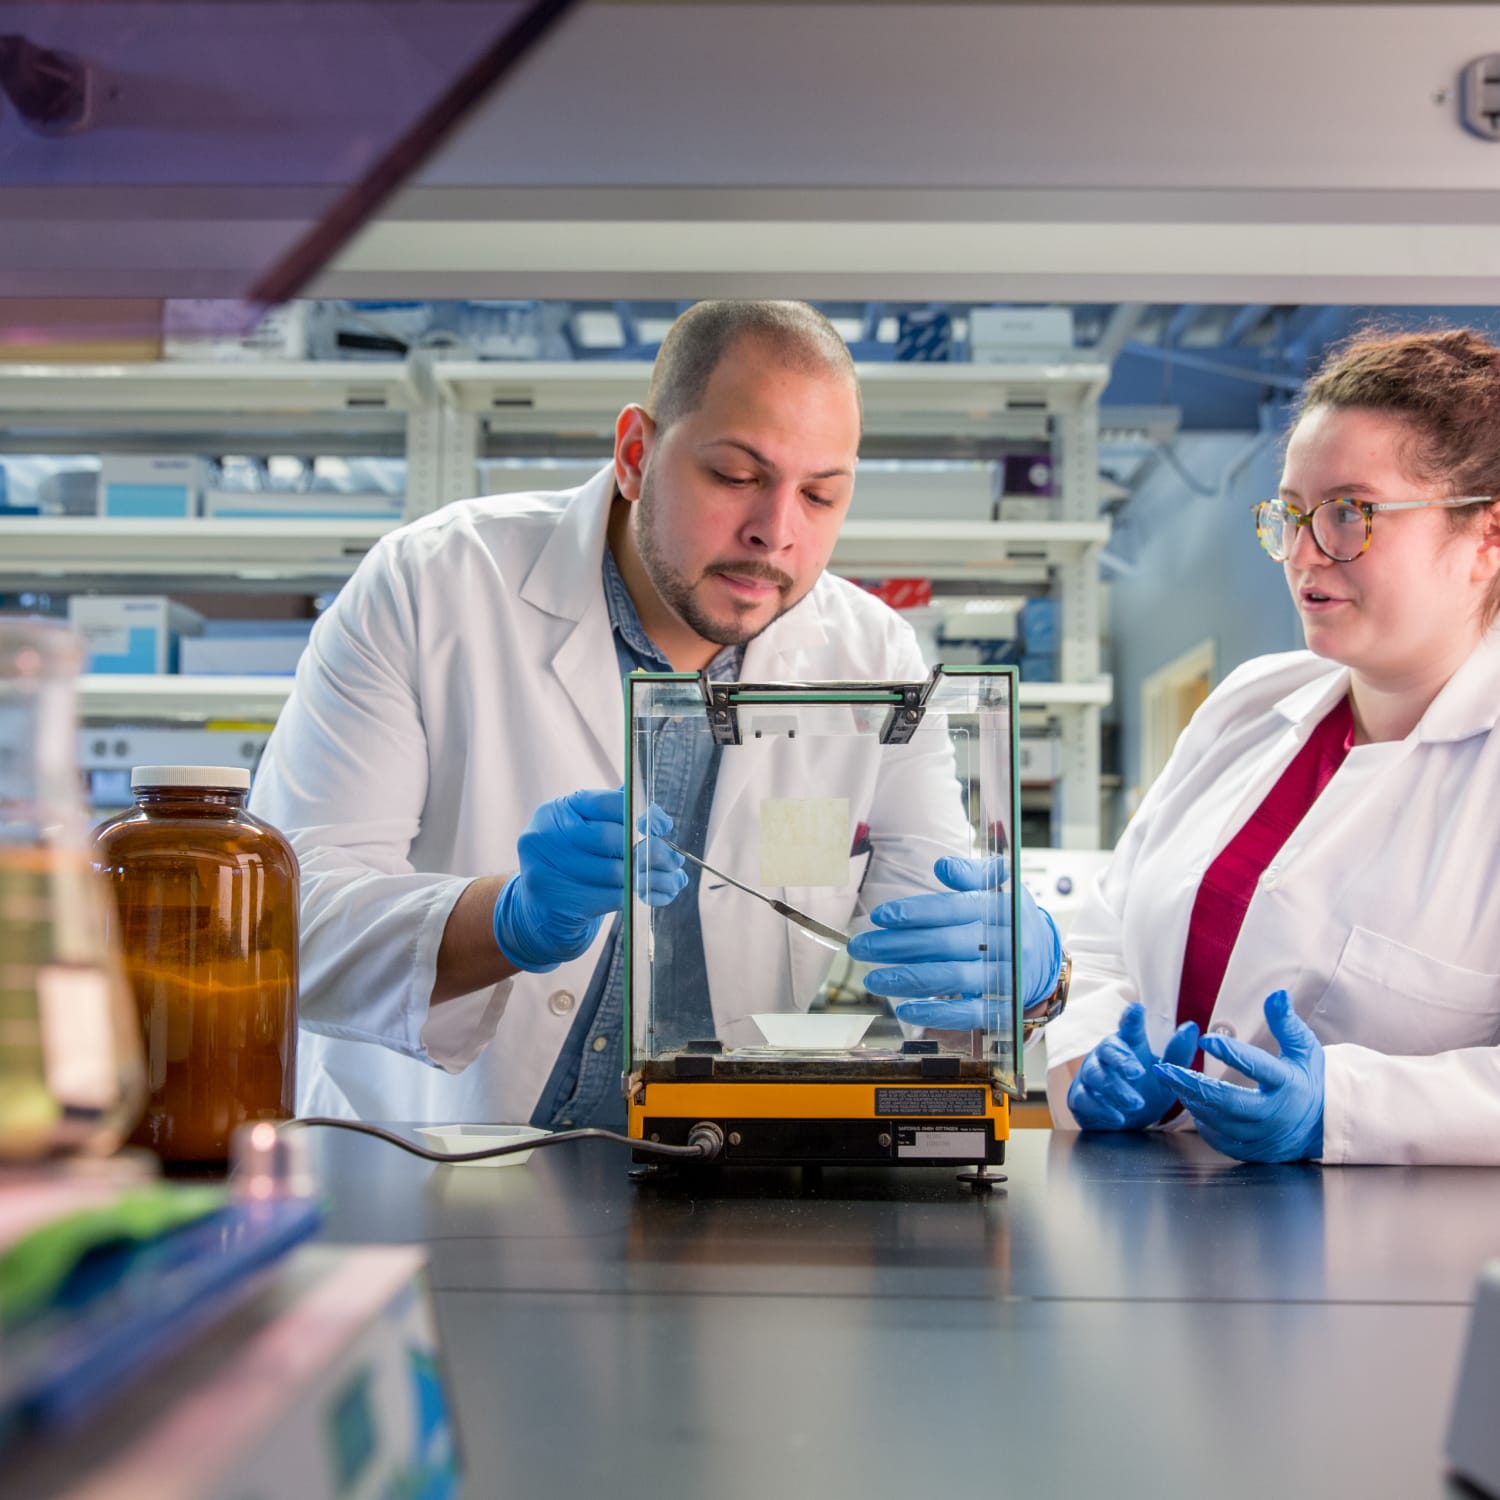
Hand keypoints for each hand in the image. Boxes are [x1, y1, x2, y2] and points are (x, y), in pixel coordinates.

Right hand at [493, 790, 685, 972]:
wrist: (540, 911)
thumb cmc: (572, 863)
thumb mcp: (584, 831)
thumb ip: (615, 815)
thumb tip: (656, 816)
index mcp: (557, 810)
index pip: (605, 803)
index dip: (639, 813)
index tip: (663, 827)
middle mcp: (546, 836)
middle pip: (611, 839)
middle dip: (650, 849)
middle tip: (674, 858)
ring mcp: (547, 871)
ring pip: (616, 872)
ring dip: (652, 876)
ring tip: (674, 880)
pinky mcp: (558, 903)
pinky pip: (612, 897)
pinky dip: (640, 895)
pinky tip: (656, 895)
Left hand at [846, 855, 1061, 1025]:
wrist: (1046, 960)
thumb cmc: (1012, 918)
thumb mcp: (1003, 887)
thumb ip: (973, 874)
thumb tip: (943, 867)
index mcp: (1003, 909)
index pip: (955, 909)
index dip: (917, 912)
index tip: (881, 916)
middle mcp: (1005, 944)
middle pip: (946, 944)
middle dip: (898, 946)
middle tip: (862, 946)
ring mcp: (1005, 978)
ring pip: (952, 978)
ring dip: (908, 979)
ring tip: (872, 978)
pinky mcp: (1002, 1008)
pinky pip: (969, 1014)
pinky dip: (937, 1012)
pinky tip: (907, 1008)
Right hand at [1067, 1003, 1200, 1130]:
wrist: (1124, 1120)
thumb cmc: (1144, 1088)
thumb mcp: (1165, 1074)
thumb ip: (1178, 1053)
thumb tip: (1191, 1027)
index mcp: (1128, 1045)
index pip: (1129, 1028)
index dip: (1132, 1018)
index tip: (1138, 1008)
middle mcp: (1106, 1055)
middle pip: (1108, 1050)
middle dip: (1122, 1060)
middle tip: (1137, 1072)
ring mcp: (1091, 1075)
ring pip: (1097, 1076)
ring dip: (1116, 1089)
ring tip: (1136, 1103)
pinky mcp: (1080, 1097)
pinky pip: (1085, 1099)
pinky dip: (1102, 1109)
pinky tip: (1118, 1117)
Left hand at [1152, 990, 1323, 1162]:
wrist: (1323, 1126)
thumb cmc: (1308, 1080)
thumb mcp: (1304, 1049)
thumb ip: (1286, 1024)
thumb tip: (1276, 994)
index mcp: (1288, 1085)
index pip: (1258, 1068)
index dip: (1231, 1053)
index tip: (1204, 1039)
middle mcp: (1274, 1113)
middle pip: (1228, 1101)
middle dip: (1192, 1084)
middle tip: (1163, 1069)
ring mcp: (1262, 1136)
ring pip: (1219, 1121)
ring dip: (1191, 1100)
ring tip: (1169, 1079)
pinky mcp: (1253, 1150)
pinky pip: (1220, 1139)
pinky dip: (1202, 1121)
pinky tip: (1187, 1101)